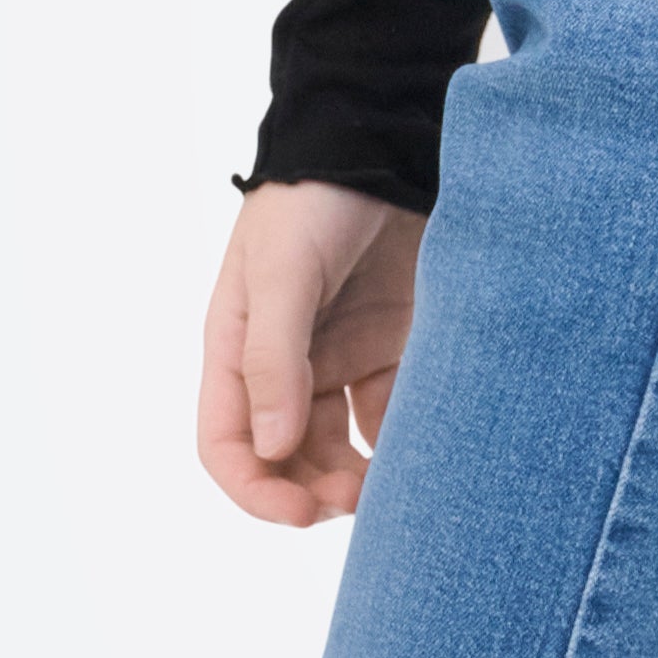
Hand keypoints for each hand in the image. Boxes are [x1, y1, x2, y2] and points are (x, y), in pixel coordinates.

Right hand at [200, 180, 425, 526]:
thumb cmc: (311, 202)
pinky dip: (407, 441)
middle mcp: (285, 365)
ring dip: (360, 478)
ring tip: (398, 485)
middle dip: (316, 491)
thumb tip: (268, 449)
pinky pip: (392, 415)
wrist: (382, 144)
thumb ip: (274, 360)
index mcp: (238, 350)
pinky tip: (430, 446)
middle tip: (362, 500)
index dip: (256, 489)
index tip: (301, 512)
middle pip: (286, 458)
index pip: (227, 444)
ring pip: (340, 447)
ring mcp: (338, 359)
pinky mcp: (390, 348)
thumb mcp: (281, 275)